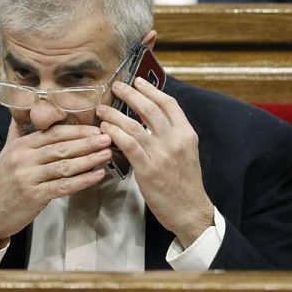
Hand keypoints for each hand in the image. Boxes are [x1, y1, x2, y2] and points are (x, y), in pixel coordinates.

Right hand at [0, 121, 110, 240]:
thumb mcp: (5, 154)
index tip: (95, 129)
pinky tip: (97, 175)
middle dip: (87, 142)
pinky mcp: (35, 196)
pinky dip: (83, 180)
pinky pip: (64, 186)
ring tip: (107, 154)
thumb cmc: (1, 184)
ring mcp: (29, 177)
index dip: (76, 131)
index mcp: (20, 146)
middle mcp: (24, 159)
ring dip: (89, 159)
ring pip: (65, 165)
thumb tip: (20, 114)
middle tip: (108, 138)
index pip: (52, 134)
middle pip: (61, 147)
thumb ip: (16, 133)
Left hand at [97, 78, 213, 246]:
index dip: (152, 89)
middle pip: (149, 109)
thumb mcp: (185, 152)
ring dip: (114, 114)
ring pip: (134, 125)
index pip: (169, 104)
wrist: (190, 210)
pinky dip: (114, 133)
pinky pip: (128, 145)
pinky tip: (104, 128)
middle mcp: (175, 140)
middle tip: (115, 86)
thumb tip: (149, 116)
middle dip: (130, 94)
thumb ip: (170, 134)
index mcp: (187, 134)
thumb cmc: (184, 182)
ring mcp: (161, 154)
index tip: (138, 80)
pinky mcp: (148, 169)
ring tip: (101, 108)